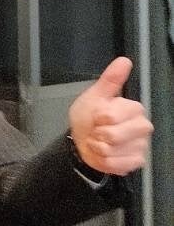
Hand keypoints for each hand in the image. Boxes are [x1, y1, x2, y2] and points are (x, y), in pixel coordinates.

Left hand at [68, 56, 152, 174]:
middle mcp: (142, 126)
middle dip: (98, 134)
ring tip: (100, 142)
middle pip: (114, 135)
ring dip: (98, 148)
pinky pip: (116, 165)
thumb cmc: (90, 117)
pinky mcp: (137, 161)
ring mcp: (141, 145)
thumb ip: (110, 80)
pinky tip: (104, 154)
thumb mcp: (94, 96)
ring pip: (112, 151)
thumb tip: (124, 60)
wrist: (83, 140)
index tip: (97, 117)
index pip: (111, 116)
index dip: (98, 118)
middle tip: (97, 131)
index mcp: (134, 108)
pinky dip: (104, 161)